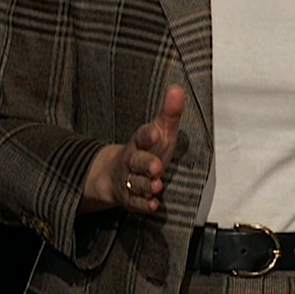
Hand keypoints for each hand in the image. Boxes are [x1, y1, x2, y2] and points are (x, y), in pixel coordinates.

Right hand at [81, 85, 186, 214]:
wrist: (116, 176)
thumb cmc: (146, 151)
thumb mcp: (159, 132)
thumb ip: (169, 113)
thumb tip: (178, 89)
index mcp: (139, 142)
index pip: (142, 136)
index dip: (148, 135)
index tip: (156, 132)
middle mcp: (132, 161)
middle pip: (137, 161)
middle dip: (146, 164)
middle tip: (157, 166)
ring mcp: (129, 180)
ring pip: (136, 183)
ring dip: (146, 185)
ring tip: (157, 185)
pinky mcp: (130, 198)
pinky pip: (136, 203)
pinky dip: (144, 205)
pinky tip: (154, 205)